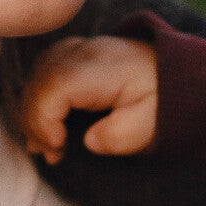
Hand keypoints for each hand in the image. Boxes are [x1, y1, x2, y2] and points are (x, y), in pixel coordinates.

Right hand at [20, 35, 159, 162]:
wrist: (171, 70)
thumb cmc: (159, 98)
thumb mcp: (147, 124)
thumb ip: (118, 136)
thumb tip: (89, 140)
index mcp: (98, 69)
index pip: (52, 89)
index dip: (44, 121)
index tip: (59, 146)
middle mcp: (80, 53)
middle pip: (37, 85)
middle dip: (36, 125)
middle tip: (55, 155)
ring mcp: (73, 50)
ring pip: (34, 80)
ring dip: (34, 116)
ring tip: (51, 147)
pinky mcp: (69, 55)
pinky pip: (40, 76)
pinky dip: (38, 103)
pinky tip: (50, 128)